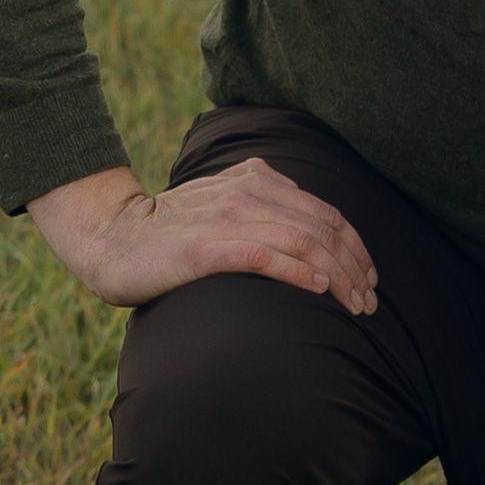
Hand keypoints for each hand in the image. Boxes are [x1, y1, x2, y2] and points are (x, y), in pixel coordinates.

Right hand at [23, 157, 379, 316]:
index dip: (356, 247)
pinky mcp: (206, 248)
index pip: (324, 213)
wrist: (113, 237)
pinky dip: (299, 273)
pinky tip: (320, 290)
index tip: (371, 278)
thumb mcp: (226, 205)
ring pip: (302, 244)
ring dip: (338, 277)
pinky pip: (265, 257)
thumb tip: (314, 240)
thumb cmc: (173, 232)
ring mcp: (227, 218)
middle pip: (322, 230)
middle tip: (370, 303)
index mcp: (256, 178)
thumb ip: (266, 210)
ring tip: (356, 306)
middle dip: (355, 268)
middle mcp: (247, 192)